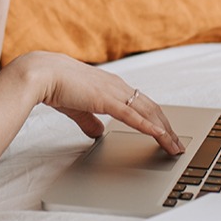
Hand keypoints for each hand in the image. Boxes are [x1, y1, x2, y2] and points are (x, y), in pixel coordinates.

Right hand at [8, 51, 184, 155]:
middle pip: (151, 108)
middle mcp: (118, 86)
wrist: (42, 74)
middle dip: (167, 128)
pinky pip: (133, 116)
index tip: (165, 133)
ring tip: (174, 146)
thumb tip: (98, 133)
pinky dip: (149, 127)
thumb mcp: (77, 107)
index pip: (141, 103)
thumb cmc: (56, 85)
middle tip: (177, 145)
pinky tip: (160, 137)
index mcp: (111, 85)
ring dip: (164, 131)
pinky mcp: (107, 100)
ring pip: (148, 112)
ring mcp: (114, 92)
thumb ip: (90, 120)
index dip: (156, 119)